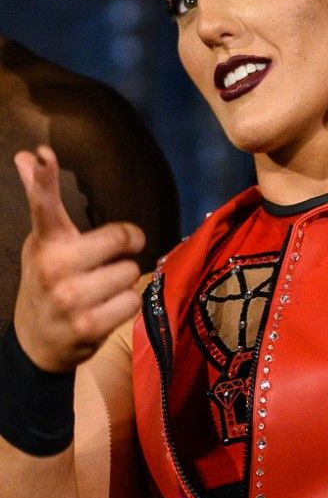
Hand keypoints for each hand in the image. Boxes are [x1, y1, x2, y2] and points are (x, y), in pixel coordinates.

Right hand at [13, 145, 144, 372]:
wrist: (37, 342)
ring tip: (101, 290)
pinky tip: (106, 310)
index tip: (44, 155)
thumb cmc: (47, 281)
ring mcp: (70, 298)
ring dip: (124, 280)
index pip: (43, 205)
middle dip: (126, 246)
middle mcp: (54, 267)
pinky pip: (132, 301)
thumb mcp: (43, 242)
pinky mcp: (88, 325)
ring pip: (130, 271)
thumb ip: (43, 201)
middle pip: (121, 237)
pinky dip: (126, 305)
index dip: (43, 178)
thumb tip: (26, 155)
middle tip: (112, 256)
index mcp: (45, 242)